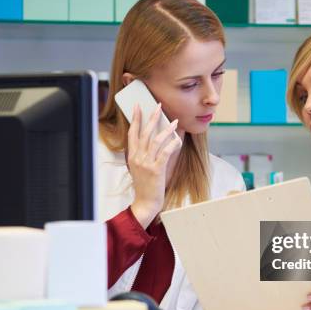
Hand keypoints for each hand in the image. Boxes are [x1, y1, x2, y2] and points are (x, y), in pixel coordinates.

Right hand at [127, 103, 180, 228]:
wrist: (145, 202)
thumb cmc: (146, 185)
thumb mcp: (142, 167)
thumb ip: (148, 153)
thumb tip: (160, 138)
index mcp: (132, 156)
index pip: (132, 133)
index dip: (135, 119)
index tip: (138, 107)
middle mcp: (137, 158)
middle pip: (144, 133)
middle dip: (152, 118)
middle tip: (158, 106)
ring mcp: (146, 164)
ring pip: (155, 141)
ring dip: (166, 129)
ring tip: (174, 121)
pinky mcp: (156, 170)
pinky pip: (165, 153)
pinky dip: (172, 144)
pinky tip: (178, 138)